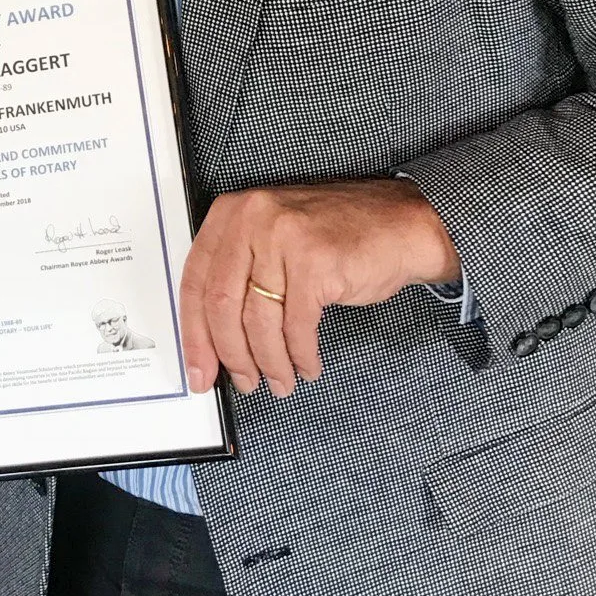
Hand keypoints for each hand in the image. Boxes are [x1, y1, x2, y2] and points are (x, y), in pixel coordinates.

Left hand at [180, 177, 460, 399]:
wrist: (402, 222)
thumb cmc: (339, 235)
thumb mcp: (273, 238)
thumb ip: (238, 273)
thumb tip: (212, 338)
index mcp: (232, 213)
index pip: (194, 282)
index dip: (193, 334)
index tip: (198, 368)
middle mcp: (253, 219)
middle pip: (222, 305)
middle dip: (231, 355)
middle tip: (242, 382)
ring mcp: (284, 238)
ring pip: (259, 321)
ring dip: (269, 363)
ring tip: (279, 380)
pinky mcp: (315, 262)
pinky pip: (296, 327)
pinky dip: (300, 355)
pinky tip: (306, 365)